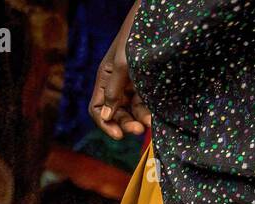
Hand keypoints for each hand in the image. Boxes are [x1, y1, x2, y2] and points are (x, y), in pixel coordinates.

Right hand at [87, 0, 150, 140]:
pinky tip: (155, 116)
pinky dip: (149, 110)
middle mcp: (116, 83)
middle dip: (125, 123)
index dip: (105, 123)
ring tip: (149, 125)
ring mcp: (133, 83)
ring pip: (132, 110)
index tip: (118, 135)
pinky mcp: (148, 81)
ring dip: (139, 119)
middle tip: (139, 130)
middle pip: (115, 112)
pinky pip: (145, 102)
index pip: (98, 109)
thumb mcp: (121, 64)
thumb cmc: (135, 37)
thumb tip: (105, 117)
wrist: (156, 17)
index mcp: (104, 78)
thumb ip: (113, 91)